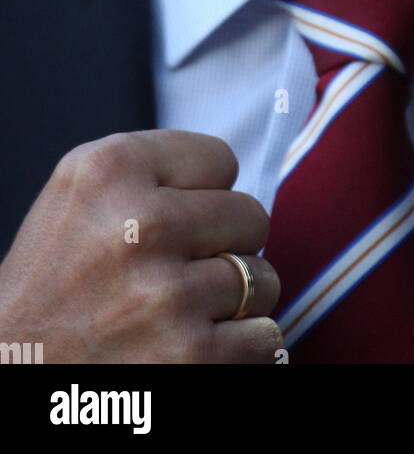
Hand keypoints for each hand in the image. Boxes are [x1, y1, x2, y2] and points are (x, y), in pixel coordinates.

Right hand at [0, 129, 282, 362]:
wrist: (11, 376)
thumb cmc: (49, 289)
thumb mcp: (77, 197)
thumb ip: (151, 173)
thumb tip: (232, 179)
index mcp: (109, 171)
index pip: (221, 160)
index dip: (201, 194)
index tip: (171, 219)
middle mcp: (140, 226)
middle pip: (251, 216)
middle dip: (224, 246)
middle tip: (177, 271)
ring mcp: (168, 296)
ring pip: (262, 280)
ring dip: (232, 303)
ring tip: (179, 315)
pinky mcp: (192, 358)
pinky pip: (265, 337)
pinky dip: (240, 350)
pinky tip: (188, 349)